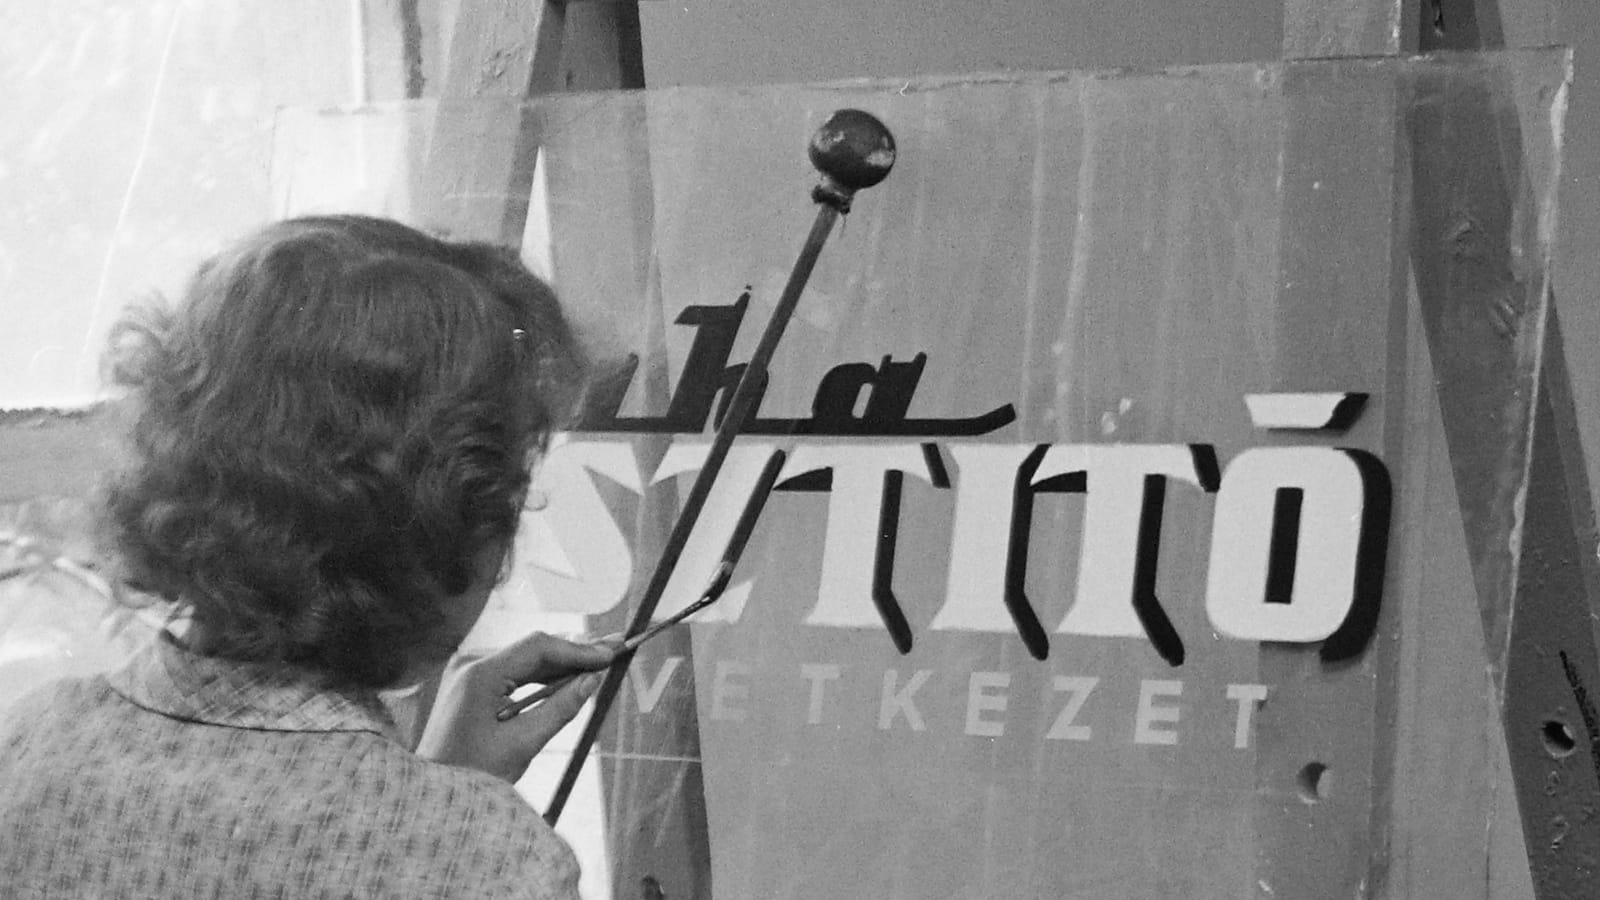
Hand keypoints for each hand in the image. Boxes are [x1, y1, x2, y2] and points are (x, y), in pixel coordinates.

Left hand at [415, 632, 616, 781]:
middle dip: (575, 652)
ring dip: (562, 664)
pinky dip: (543, 678)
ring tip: (600, 662)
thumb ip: (561, 708)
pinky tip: (569, 680)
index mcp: (480, 675)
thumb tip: (592, 681)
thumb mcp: (522, 744)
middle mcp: (472, 666)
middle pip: (533, 650)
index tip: (611, 654)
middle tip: (615, 648)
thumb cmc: (472, 773)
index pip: (539, 648)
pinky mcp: (473, 688)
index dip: (579, 650)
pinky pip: (515, 674)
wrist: (433, 794)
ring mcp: (470, 675)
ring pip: (526, 661)